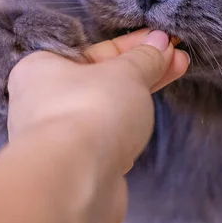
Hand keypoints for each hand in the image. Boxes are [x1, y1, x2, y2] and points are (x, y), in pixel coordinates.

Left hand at [6, 29, 188, 222]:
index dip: (134, 43)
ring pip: (108, 106)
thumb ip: (145, 58)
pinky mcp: (78, 164)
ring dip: (140, 93)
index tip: (165, 40)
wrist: (74, 181)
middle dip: (144, 66)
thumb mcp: (126, 73)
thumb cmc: (92, 110)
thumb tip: (160, 44)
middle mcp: (44, 100)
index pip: (95, 49)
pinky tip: (144, 125)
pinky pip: (109, 136)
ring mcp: (61, 135)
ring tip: (176, 72)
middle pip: (103, 76)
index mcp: (43, 67)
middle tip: (178, 57)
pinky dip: (129, 127)